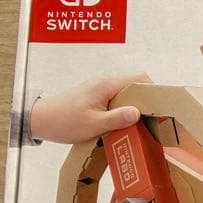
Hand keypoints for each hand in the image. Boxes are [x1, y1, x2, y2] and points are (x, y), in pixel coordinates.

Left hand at [29, 73, 147, 142]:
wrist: (40, 120)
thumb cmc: (64, 122)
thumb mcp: (93, 124)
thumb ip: (117, 118)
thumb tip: (138, 112)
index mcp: (106, 85)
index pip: (139, 78)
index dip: (154, 90)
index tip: (161, 106)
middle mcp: (105, 83)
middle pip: (135, 85)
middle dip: (147, 100)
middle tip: (154, 119)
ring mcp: (100, 89)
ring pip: (127, 94)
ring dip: (135, 107)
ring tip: (141, 124)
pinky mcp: (97, 97)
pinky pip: (118, 100)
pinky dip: (125, 110)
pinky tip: (125, 124)